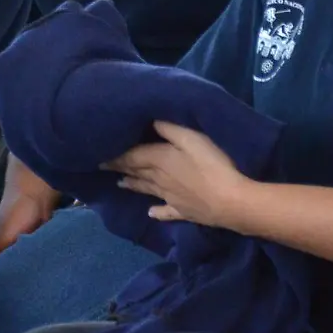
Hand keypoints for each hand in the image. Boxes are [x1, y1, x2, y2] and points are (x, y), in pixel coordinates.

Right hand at [0, 187, 54, 281]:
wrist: (37, 192)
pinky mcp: (32, 241)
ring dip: (12, 275)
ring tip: (15, 295)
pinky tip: (34, 278)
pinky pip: (27, 258)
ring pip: (11, 264)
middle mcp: (0, 244)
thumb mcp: (3, 237)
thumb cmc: (14, 212)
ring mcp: (16, 242)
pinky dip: (28, 267)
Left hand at [104, 121, 251, 229]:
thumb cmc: (213, 164)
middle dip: (120, 168)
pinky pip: (167, 212)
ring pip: (147, 189)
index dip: (116, 155)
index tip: (99, 154)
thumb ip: (169, 127)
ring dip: (133, 184)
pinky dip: (157, 211)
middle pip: (136, 172)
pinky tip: (151, 213)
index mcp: (159, 160)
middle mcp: (160, 180)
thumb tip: (149, 119)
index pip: (132, 156)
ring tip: (120, 183)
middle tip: (104, 166)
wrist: (233, 202)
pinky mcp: (185, 212)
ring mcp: (172, 198)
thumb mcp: (192, 137)